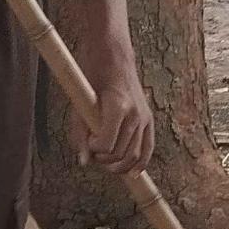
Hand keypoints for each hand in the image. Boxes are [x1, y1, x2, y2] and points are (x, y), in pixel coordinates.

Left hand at [78, 60, 152, 175]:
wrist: (114, 54)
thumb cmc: (93, 73)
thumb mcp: (80, 102)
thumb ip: (79, 132)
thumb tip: (83, 161)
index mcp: (117, 107)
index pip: (107, 145)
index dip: (94, 150)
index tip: (88, 143)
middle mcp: (135, 114)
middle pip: (121, 153)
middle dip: (105, 160)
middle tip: (93, 154)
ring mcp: (144, 117)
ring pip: (134, 155)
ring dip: (118, 164)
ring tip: (105, 160)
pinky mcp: (149, 118)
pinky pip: (147, 148)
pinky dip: (140, 163)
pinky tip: (132, 173)